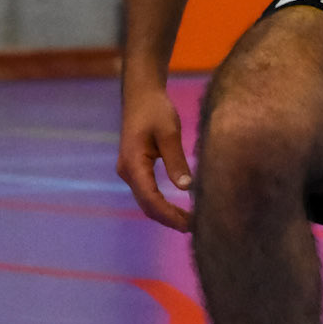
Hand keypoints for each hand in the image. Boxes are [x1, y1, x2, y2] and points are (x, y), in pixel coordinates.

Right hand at [117, 85, 193, 230]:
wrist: (141, 95)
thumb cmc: (155, 110)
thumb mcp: (169, 132)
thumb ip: (176, 160)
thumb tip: (187, 188)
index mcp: (133, 163)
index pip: (150, 198)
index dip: (169, 215)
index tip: (189, 224)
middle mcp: (127, 171)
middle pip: (146, 205)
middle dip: (169, 219)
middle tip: (195, 227)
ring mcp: (130, 172)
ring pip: (146, 201)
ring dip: (166, 213)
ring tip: (190, 221)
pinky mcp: (136, 170)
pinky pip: (148, 193)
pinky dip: (162, 204)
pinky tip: (179, 208)